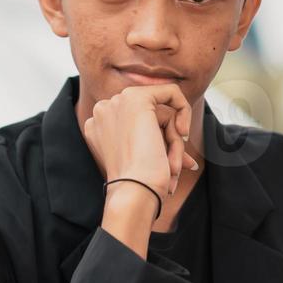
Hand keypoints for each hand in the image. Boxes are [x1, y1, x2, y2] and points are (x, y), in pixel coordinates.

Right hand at [84, 81, 197, 200]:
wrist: (134, 191)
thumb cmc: (139, 185)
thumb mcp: (140, 159)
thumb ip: (152, 140)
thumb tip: (180, 134)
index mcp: (98, 127)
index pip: (136, 125)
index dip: (157, 144)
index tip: (167, 166)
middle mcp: (102, 112)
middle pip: (149, 118)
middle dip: (167, 142)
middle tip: (174, 169)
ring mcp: (117, 103)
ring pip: (163, 114)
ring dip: (174, 143)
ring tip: (172, 168)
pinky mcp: (136, 98)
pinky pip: (172, 92)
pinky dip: (184, 111)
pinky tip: (183, 134)